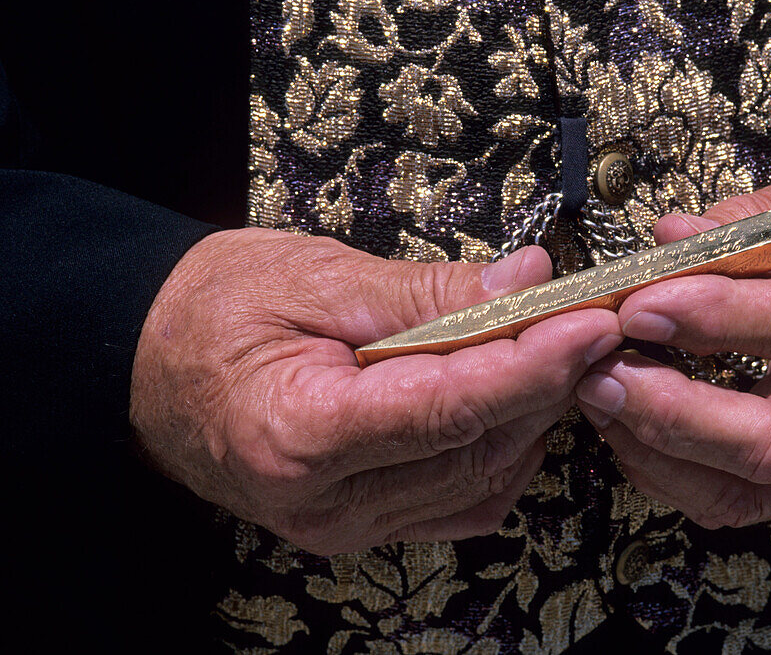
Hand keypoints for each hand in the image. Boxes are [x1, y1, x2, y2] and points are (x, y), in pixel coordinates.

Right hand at [131, 229, 620, 553]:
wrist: (147, 361)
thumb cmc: (213, 309)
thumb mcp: (313, 278)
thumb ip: (425, 291)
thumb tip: (525, 281)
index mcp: (299, 435)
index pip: (449, 407)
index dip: (534, 363)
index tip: (593, 321)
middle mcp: (326, 503)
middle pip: (476, 446)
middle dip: (547, 382)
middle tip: (591, 319)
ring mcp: (346, 524)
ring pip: (480, 478)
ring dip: (531, 414)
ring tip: (558, 347)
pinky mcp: (363, 522)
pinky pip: (461, 500)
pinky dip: (501, 448)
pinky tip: (513, 399)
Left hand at [575, 143, 770, 528]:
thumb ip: (759, 224)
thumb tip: (670, 243)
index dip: (721, 320)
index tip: (644, 303)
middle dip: (677, 416)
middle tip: (602, 374)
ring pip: (753, 488)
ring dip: (665, 453)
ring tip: (602, 395)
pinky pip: (740, 491)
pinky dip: (676, 467)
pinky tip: (629, 421)